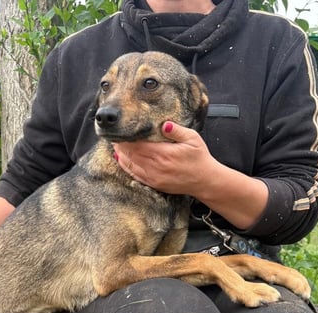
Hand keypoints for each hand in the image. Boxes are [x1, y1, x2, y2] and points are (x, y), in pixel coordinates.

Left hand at [114, 121, 267, 228]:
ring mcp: (154, 177)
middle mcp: (156, 166)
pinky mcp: (154, 184)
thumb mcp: (192, 139)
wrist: (204, 181)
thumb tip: (164, 124)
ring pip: (131, 165)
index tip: (120, 131)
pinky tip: (121, 160)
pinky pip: (135, 175)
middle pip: (132, 154)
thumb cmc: (199, 158)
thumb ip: (177, 130)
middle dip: (121, 145)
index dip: (127, 139)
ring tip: (115, 146)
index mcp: (164, 153)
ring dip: (121, 155)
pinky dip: (126, 167)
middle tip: (113, 136)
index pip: (139, 145)